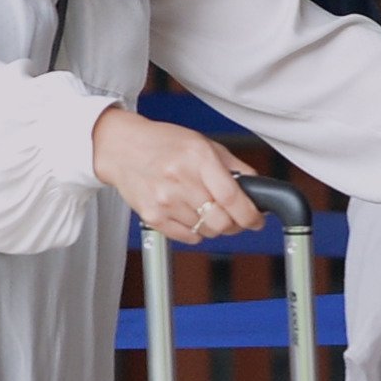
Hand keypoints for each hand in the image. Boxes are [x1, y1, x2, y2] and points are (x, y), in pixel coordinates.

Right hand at [90, 109, 261, 243]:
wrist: (122, 148)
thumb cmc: (164, 143)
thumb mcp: (204, 144)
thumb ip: (234, 166)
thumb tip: (258, 188)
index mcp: (198, 158)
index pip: (232, 197)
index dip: (250, 215)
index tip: (257, 219)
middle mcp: (181, 180)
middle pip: (221, 221)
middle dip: (236, 225)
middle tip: (236, 218)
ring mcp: (165, 201)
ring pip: (206, 231)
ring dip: (215, 226)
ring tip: (207, 210)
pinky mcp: (152, 216)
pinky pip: (188, 237)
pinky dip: (197, 231)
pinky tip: (192, 215)